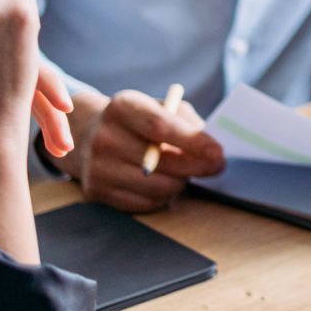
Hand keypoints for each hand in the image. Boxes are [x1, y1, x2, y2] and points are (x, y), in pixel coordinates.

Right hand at [57, 87, 224, 212]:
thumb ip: (187, 123)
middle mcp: (104, 137)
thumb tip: (211, 153)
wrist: (91, 135)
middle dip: (196, 167)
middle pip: (159, 162)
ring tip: (184, 172)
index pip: (160, 127)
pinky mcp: (95, 191)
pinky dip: (162, 196)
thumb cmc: (140, 121)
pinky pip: (144, 203)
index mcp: (122, 107)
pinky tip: (162, 181)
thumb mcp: (163, 107)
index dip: (192, 142)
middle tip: (217, 166)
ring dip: (180, 182)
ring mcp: (96, 167)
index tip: (218, 152)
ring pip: (155, 187)